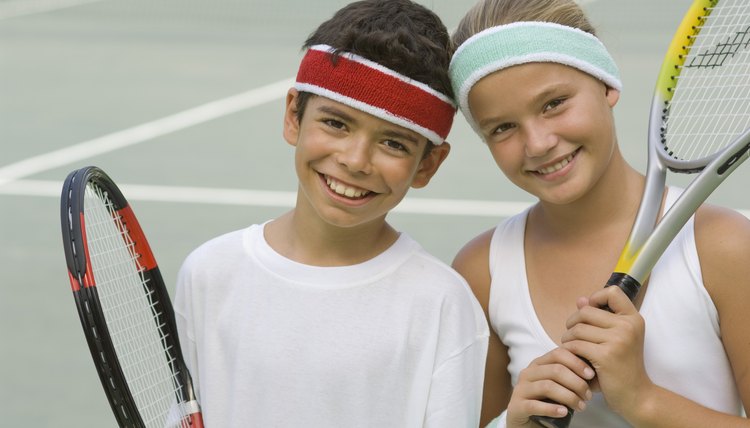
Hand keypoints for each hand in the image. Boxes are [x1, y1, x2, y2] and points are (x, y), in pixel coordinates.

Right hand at [505, 347, 594, 426]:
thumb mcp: (558, 385)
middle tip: (588, 396)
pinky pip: (534, 405)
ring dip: (569, 397)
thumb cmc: (547, 402)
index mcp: (538, 364)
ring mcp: (520, 389)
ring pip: (547, 386)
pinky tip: (564, 412)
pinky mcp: (516, 406)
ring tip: (581, 406)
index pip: (558, 354)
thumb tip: (592, 370)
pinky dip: (552, 409)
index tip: (591, 374)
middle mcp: (527, 373)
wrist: (528, 421)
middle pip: (555, 370)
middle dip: (576, 382)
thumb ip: (569, 375)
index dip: (576, 362)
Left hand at [561, 286, 651, 416]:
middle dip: (573, 322)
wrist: (636, 395)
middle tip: (572, 335)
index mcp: (633, 319)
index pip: (613, 292)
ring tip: (571, 347)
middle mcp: (628, 326)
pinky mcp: (606, 355)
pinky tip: (573, 357)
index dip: (596, 297)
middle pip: (586, 311)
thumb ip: (600, 318)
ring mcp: (618, 340)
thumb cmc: (622, 366)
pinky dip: (569, 350)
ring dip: (568, 338)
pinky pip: (576, 344)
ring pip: (578, 328)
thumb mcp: (617, 338)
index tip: (589, 312)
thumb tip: (581, 299)